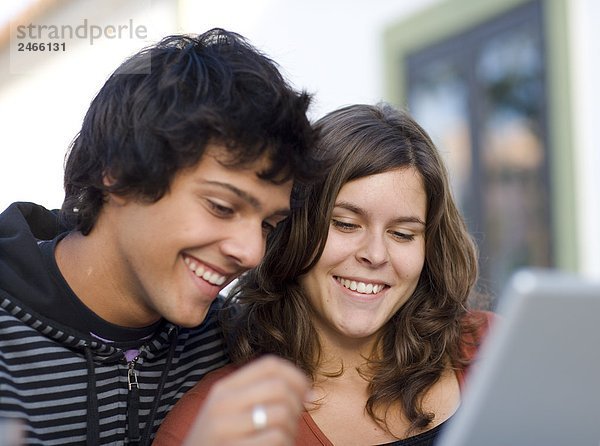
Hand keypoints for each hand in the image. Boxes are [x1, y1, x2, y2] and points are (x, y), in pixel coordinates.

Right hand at [183, 356, 310, 445]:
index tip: (307, 392)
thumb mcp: (230, 412)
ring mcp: (226, 428)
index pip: (269, 365)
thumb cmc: (220, 442)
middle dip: (297, 404)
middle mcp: (222, 404)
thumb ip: (261, 395)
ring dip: (292, 429)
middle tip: (295, 419)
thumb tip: (309, 391)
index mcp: (223, 389)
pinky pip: (276, 438)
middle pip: (279, 387)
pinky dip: (286, 444)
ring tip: (282, 437)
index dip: (296, 375)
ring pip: (281, 414)